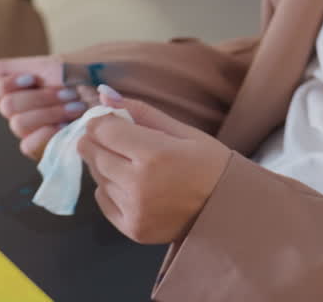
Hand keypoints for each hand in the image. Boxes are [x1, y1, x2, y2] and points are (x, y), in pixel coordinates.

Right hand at [0, 55, 97, 159]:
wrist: (120, 89)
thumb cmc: (89, 75)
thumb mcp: (51, 65)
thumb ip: (10, 66)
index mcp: (19, 89)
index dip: (4, 85)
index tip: (32, 79)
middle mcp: (23, 111)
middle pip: (6, 107)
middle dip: (39, 98)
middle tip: (68, 93)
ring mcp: (35, 132)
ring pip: (19, 126)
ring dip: (49, 113)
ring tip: (76, 107)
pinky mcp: (48, 151)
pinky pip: (30, 146)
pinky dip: (49, 134)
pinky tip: (68, 126)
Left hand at [78, 85, 230, 244]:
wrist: (229, 211)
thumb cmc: (210, 165)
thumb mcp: (183, 131)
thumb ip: (141, 112)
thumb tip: (104, 94)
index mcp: (154, 154)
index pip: (102, 130)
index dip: (100, 121)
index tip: (108, 119)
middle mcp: (138, 184)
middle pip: (93, 153)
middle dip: (98, 140)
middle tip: (114, 137)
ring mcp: (134, 210)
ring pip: (97, 176)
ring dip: (106, 164)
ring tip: (131, 162)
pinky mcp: (132, 228)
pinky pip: (103, 200)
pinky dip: (110, 188)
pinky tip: (132, 184)